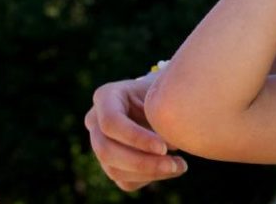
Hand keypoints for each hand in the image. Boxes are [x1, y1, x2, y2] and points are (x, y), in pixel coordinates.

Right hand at [85, 75, 186, 190]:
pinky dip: (150, 178)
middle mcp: (95, 121)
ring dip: (150, 173)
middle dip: (142, 163)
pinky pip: (125, 181)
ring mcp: (100, 144)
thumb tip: (172, 143)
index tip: (164, 148)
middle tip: (175, 163)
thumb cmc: (163, 93)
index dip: (135, 138)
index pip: (110, 122)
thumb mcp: (162, 94)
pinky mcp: (111, 164)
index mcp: (106, 96)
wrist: (160, 100)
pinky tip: (171, 169)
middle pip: (106, 151)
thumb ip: (162, 114)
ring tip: (180, 165)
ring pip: (114, 170)